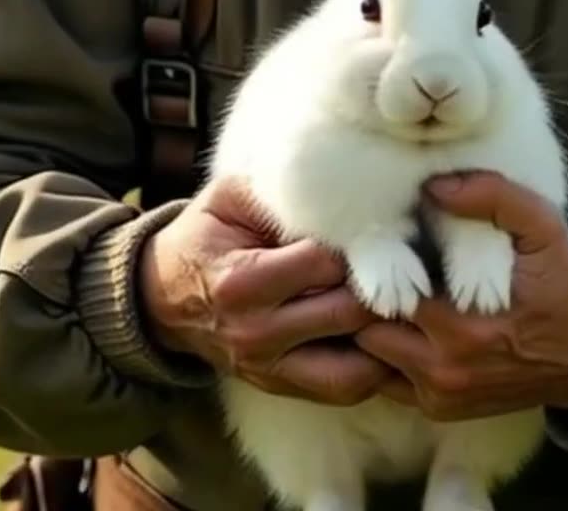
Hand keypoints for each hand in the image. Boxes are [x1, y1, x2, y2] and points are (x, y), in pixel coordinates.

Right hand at [138, 177, 390, 404]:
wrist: (160, 300)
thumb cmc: (204, 238)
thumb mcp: (227, 199)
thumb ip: (279, 190)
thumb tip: (340, 178)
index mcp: (243, 281)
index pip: (327, 263)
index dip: (361, 242)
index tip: (382, 225)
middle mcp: (257, 333)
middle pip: (349, 312)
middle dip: (383, 286)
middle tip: (407, 263)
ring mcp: (270, 367)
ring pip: (357, 364)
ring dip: (386, 336)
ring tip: (403, 303)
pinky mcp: (281, 386)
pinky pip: (346, 388)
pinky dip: (375, 366)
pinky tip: (387, 336)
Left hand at [355, 170, 567, 421]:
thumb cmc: (562, 287)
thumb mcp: (545, 230)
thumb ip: (497, 199)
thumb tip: (436, 186)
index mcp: (461, 326)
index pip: (380, 294)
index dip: (370, 264)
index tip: (374, 241)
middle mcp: (442, 368)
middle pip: (364, 329)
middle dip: (360, 297)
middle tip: (367, 264)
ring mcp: (438, 394)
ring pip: (368, 358)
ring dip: (368, 326)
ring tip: (378, 292)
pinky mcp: (439, 409)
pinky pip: (385, 382)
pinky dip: (384, 356)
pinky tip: (399, 325)